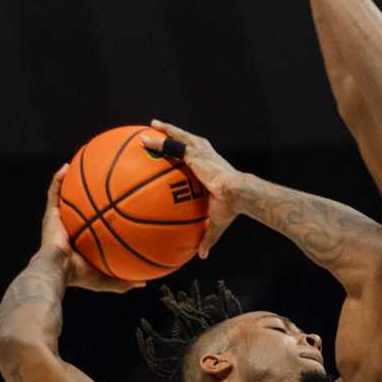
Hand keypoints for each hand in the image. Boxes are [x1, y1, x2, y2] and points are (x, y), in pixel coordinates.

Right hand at [42, 165, 141, 293]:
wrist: (57, 270)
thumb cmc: (78, 275)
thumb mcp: (106, 279)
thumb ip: (123, 280)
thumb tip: (144, 284)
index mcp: (81, 240)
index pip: (92, 224)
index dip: (100, 214)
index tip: (114, 205)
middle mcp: (70, 227)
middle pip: (80, 206)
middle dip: (88, 193)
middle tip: (101, 180)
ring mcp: (58, 220)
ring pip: (65, 196)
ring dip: (71, 181)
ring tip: (80, 165)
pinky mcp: (50, 214)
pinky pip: (53, 192)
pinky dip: (58, 179)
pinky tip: (66, 167)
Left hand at [139, 121, 239, 256]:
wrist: (235, 193)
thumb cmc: (229, 208)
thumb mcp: (214, 224)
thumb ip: (206, 237)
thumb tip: (202, 256)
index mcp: (211, 169)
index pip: (197, 160)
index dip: (189, 156)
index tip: (181, 156)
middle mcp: (206, 157)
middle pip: (188, 142)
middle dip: (176, 136)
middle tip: (163, 132)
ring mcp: (201, 152)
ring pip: (180, 138)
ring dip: (166, 131)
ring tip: (152, 126)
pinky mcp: (195, 152)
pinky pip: (173, 143)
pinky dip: (159, 139)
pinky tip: (147, 135)